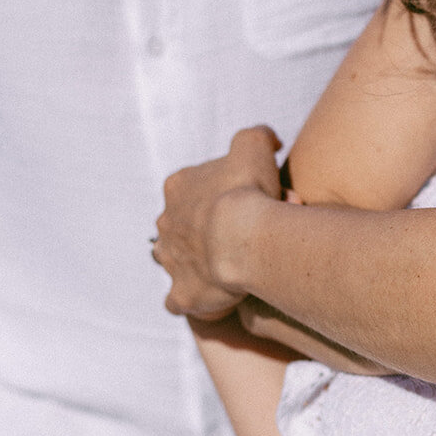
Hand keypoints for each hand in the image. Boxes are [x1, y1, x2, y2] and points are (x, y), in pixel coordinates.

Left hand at [154, 126, 282, 317]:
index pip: (193, 187)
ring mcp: (170, 260)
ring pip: (176, 260)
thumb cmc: (247, 189)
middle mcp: (167, 222)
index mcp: (178, 187)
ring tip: (228, 265)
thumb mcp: (253, 145)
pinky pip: (179, 300)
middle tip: (243, 234)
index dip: (220, 194)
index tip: (245, 200)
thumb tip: (269, 139)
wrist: (242, 237)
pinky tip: (212, 299)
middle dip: (205, 229)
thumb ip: (257, 136)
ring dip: (194, 262)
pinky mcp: (181, 293)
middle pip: (183, 224)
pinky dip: (191, 299)